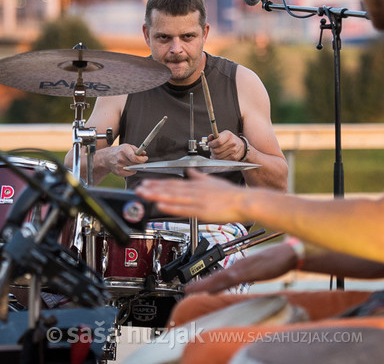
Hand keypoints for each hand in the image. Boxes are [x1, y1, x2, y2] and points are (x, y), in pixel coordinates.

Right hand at [106, 143, 147, 176]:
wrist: (107, 157)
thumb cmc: (120, 151)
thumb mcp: (128, 146)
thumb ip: (137, 150)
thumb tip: (144, 154)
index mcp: (124, 150)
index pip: (135, 158)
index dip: (142, 159)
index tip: (145, 158)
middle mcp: (120, 158)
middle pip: (135, 164)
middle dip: (139, 162)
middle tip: (139, 160)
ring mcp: (119, 166)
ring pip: (133, 169)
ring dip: (135, 166)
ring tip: (131, 162)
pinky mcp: (118, 172)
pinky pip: (130, 173)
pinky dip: (131, 171)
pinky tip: (128, 166)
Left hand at [135, 169, 249, 223]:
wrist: (245, 201)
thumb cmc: (231, 194)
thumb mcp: (213, 181)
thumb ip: (200, 177)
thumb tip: (191, 171)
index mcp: (196, 185)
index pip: (173, 183)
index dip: (158, 183)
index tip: (146, 183)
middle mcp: (194, 191)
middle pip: (170, 189)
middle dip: (153, 189)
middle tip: (138, 189)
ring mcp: (197, 201)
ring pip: (173, 197)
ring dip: (157, 195)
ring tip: (144, 195)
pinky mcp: (202, 211)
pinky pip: (184, 208)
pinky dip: (171, 207)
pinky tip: (161, 206)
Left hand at [184, 242, 297, 293]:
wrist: (289, 253)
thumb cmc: (274, 260)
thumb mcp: (255, 270)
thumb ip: (241, 277)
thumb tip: (228, 286)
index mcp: (238, 266)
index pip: (216, 275)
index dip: (202, 282)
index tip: (190, 288)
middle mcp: (238, 266)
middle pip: (214, 276)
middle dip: (199, 284)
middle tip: (186, 289)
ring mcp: (243, 269)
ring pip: (220, 278)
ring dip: (206, 284)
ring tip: (193, 289)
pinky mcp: (251, 272)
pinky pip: (233, 279)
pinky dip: (222, 283)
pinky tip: (214, 288)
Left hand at [208, 130, 245, 160]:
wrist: (241, 146)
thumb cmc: (230, 140)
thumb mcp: (223, 134)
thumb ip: (215, 136)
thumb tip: (210, 137)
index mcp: (228, 135)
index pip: (218, 141)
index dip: (212, 144)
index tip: (210, 144)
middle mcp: (232, 143)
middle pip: (217, 150)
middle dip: (212, 150)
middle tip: (212, 149)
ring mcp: (234, 151)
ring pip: (218, 157)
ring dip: (214, 156)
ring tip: (215, 153)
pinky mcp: (234, 158)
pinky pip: (222, 160)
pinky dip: (218, 160)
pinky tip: (219, 156)